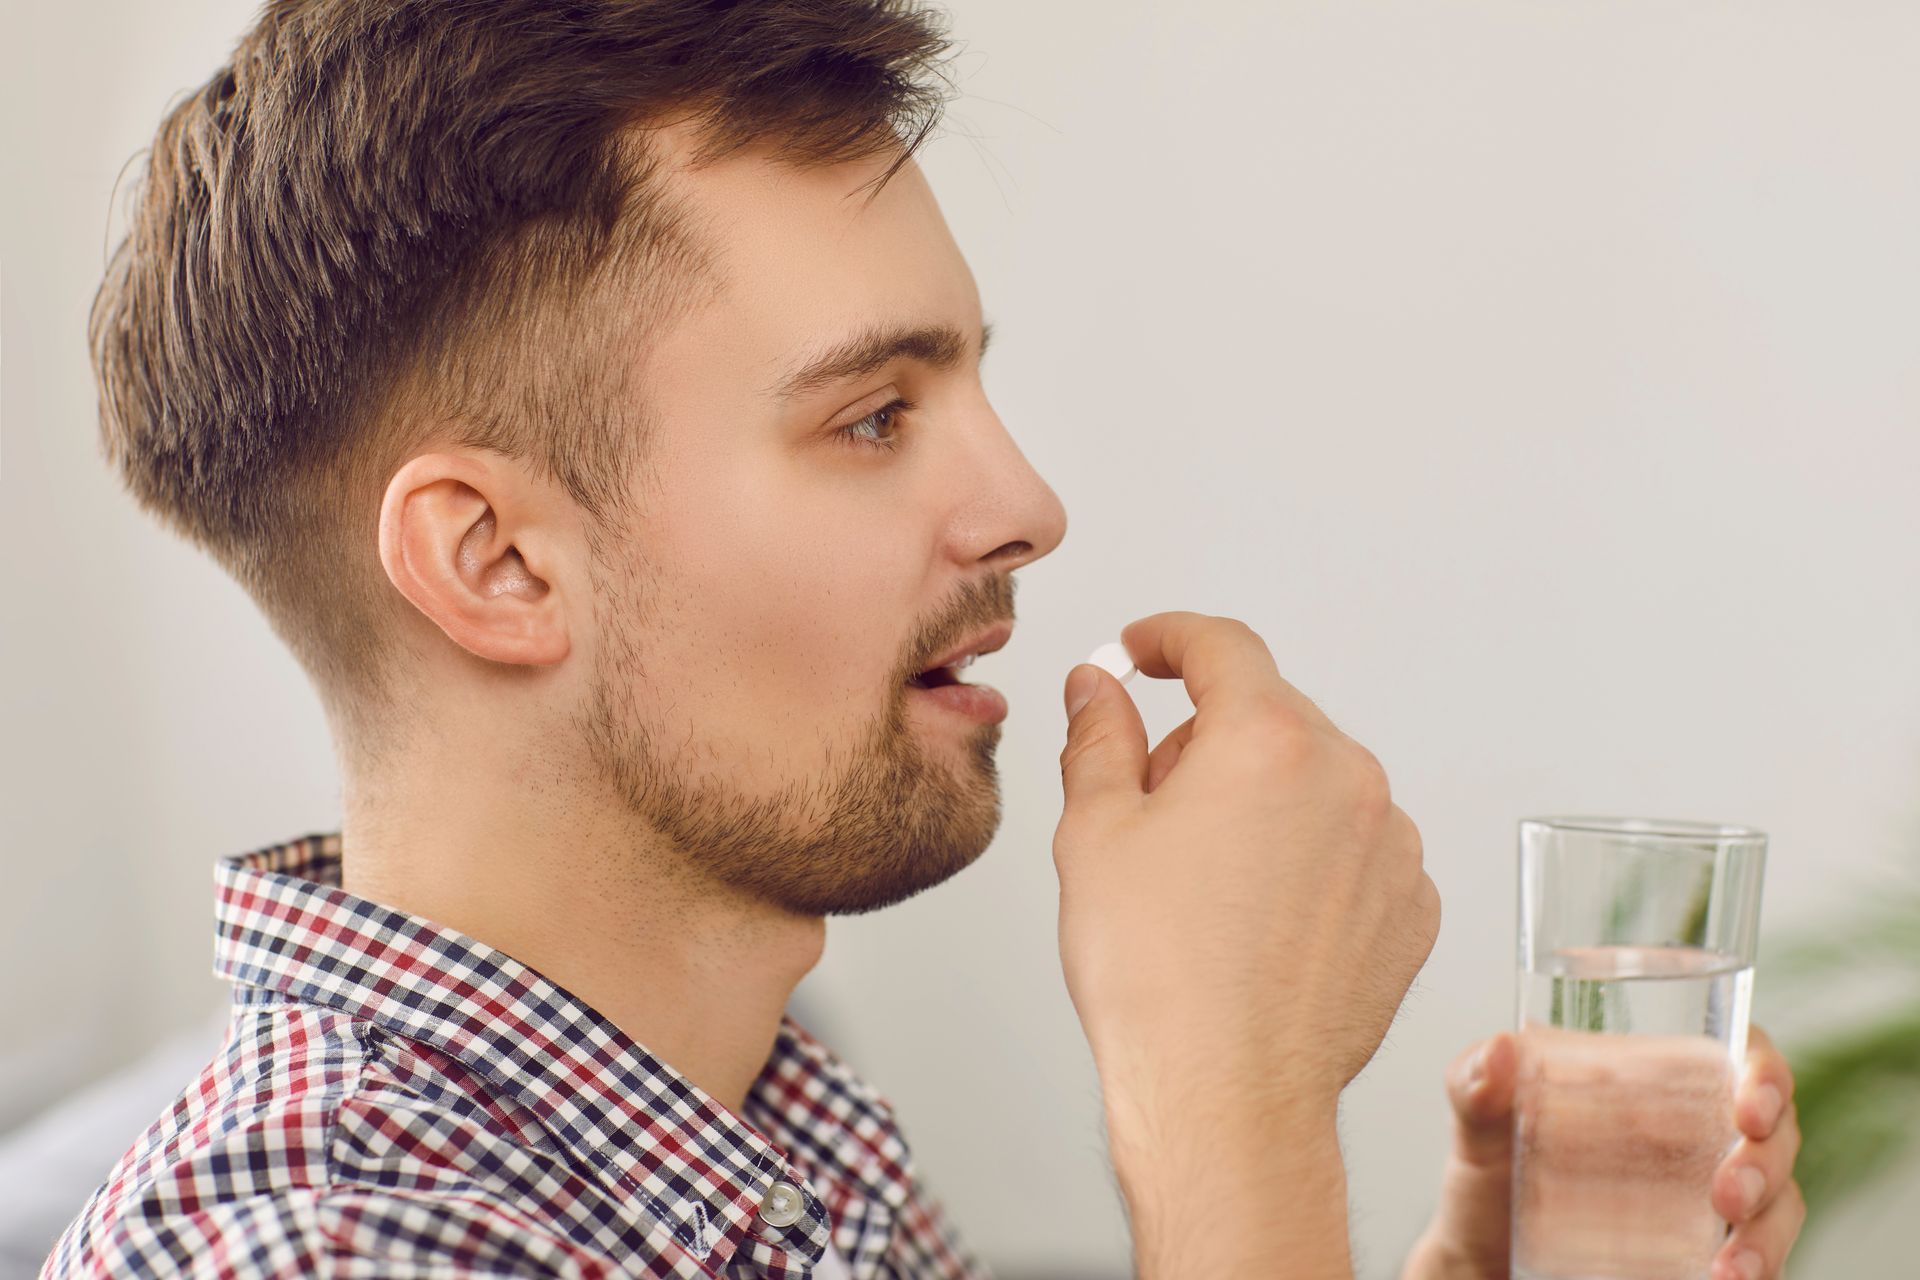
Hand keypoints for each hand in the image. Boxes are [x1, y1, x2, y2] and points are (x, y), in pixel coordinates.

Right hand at [1054, 612, 1441, 1114]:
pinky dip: (1308, 858)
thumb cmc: (1157, 976)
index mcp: (1267, 741)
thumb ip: (1100, 735)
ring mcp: (1392, 845)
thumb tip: (1101, 687)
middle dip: (1206, 740)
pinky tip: (1257, 917)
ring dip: (1262, 800)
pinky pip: (1353, 847)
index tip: (1143, 650)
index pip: (1221, 646)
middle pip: (1268, 716)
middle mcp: (1348, 777)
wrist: (1226, 1094)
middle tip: (1149, 806)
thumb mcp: (1095, 832)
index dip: (1169, 638)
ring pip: (1315, 782)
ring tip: (1205, 882)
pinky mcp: (1412, 907)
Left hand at [1402, 1023, 1804, 1279]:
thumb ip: (1475, 1086)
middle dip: (1766, 1162)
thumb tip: (1497, 1052)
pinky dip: (1758, 1269)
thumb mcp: (1478, 1127)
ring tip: (1730, 1266)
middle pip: (1774, 1133)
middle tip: (1728, 1194)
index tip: (1749, 1108)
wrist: (1482, 1258)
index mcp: (1661, 1083)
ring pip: (1780, 1204)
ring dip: (1767, 1233)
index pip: (1740, 1055)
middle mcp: (1700, 1135)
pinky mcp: (1712, 1253)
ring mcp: (1713, 1199)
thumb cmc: (1494, 1174)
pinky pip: (1760, 1259)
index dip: (1764, 1074)